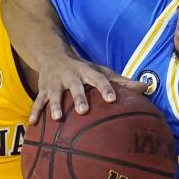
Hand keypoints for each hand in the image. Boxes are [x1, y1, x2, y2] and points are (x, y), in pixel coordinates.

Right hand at [28, 54, 146, 121]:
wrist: (52, 54)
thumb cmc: (82, 68)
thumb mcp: (101, 71)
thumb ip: (122, 82)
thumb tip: (146, 88)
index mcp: (87, 72)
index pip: (99, 79)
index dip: (106, 88)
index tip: (113, 99)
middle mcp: (71, 76)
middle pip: (76, 87)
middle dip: (79, 98)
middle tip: (83, 111)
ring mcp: (55, 83)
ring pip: (54, 94)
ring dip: (54, 105)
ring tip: (56, 118)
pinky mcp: (42, 89)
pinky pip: (37, 101)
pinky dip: (34, 112)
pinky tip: (32, 124)